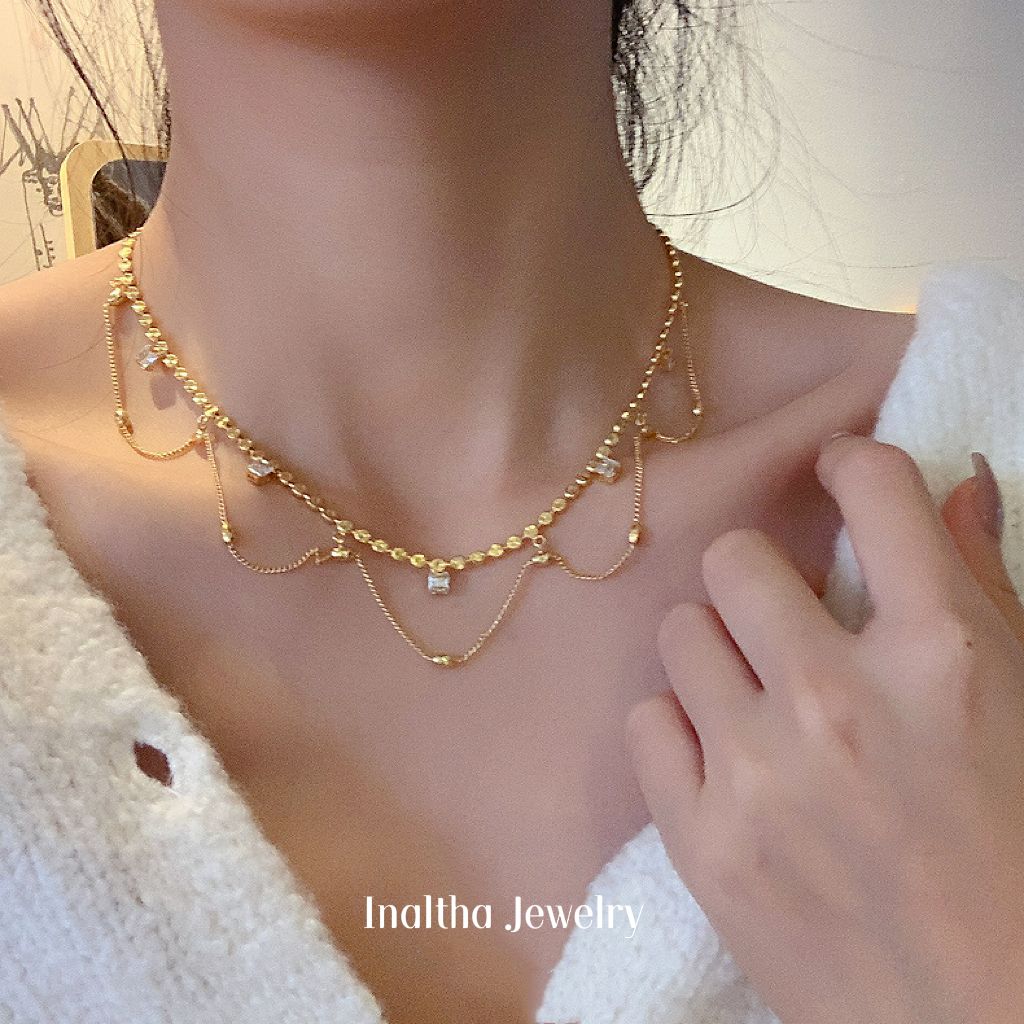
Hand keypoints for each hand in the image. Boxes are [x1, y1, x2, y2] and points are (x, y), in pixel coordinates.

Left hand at [627, 435, 1023, 1023]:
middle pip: (735, 558)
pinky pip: (647, 722)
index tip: (840, 474)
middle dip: (762, 577)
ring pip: (681, 632)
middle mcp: (841, 702)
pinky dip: (682, 732)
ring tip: (755, 700)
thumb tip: (959, 488)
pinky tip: (726, 764)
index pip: (875, 491)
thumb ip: (985, 592)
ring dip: (717, 653)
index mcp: (944, 661)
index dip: (852, 464)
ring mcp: (760, 775)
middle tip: (785, 619)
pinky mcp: (703, 843)